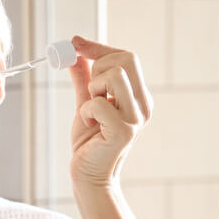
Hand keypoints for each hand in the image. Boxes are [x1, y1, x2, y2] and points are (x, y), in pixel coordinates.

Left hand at [67, 36, 153, 189]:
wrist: (88, 175)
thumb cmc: (90, 142)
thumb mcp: (86, 102)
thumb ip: (84, 77)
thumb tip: (75, 51)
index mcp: (138, 96)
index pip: (126, 57)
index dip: (98, 47)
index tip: (75, 43)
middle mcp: (143, 105)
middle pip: (125, 59)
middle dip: (98, 67)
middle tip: (90, 91)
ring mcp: (136, 118)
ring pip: (115, 75)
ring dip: (93, 90)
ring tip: (91, 111)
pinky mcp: (124, 131)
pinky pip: (99, 103)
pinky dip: (86, 111)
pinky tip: (90, 126)